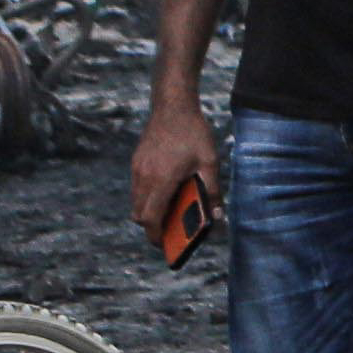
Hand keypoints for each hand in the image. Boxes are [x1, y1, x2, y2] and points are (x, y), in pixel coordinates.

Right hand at [130, 102, 219, 252]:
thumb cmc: (194, 134)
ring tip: (170, 214)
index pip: (151, 217)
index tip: (164, 245)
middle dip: (152, 227)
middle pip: (139, 214)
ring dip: (149, 211)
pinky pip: (137, 188)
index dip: (155, 235)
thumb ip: (212, 192)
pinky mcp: (136, 162)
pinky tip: (167, 193)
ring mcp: (137, 169)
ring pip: (136, 201)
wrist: (173, 107)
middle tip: (170, 232)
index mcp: (161, 180)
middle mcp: (144, 176)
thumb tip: (216, 217)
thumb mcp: (210, 163)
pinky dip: (147, 197)